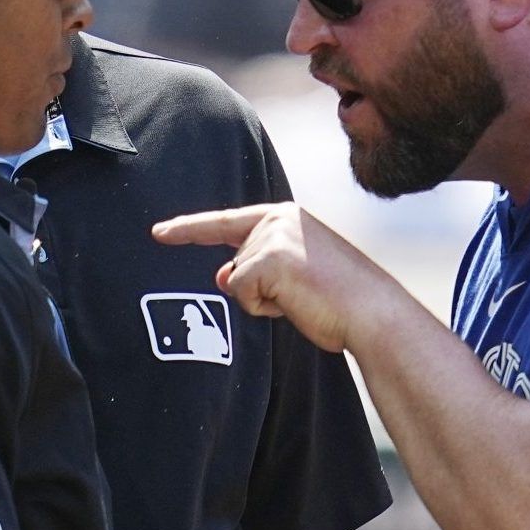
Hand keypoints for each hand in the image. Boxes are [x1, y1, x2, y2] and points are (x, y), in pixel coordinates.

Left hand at [153, 203, 400, 354]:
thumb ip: (255, 271)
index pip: (229, 221)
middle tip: (304, 296)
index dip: (189, 228)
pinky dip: (263, 307)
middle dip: (258, 290)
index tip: (159, 232)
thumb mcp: (294, 280)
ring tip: (304, 299)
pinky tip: (296, 303)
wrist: (371, 313)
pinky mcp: (268, 258)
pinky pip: (241, 292)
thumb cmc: (341, 301)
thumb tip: (219, 275)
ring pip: (236, 279)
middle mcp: (279, 218)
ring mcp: (273, 235)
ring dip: (263, 300)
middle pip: (235, 263)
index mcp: (289, 216)